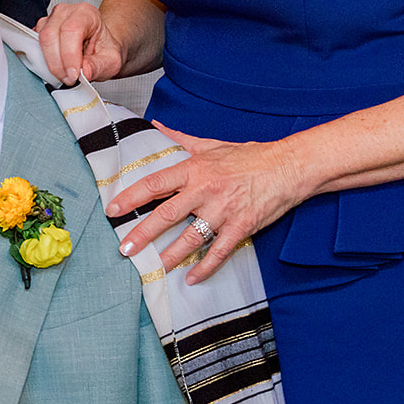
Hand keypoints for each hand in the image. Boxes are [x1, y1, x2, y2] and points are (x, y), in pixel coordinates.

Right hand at [36, 2, 126, 84]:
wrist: (98, 47)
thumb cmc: (103, 50)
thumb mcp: (111, 62)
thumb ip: (99, 66)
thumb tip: (83, 72)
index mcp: (86, 13)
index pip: (71, 29)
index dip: (69, 55)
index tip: (73, 75)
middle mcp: (65, 12)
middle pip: (50, 35)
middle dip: (57, 63)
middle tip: (67, 79)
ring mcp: (49, 20)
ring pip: (39, 41)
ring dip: (48, 63)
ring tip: (63, 75)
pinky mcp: (39, 31)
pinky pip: (33, 46)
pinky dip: (42, 61)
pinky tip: (55, 68)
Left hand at [110, 121, 305, 283]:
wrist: (290, 166)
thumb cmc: (250, 156)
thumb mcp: (212, 145)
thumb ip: (181, 139)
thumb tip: (157, 126)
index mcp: (195, 170)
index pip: (155, 183)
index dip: (131, 197)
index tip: (113, 210)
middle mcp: (206, 190)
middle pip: (167, 214)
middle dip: (143, 233)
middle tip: (124, 249)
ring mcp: (224, 210)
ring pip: (191, 237)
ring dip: (170, 255)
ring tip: (152, 267)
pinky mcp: (242, 226)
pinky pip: (219, 251)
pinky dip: (205, 266)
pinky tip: (191, 277)